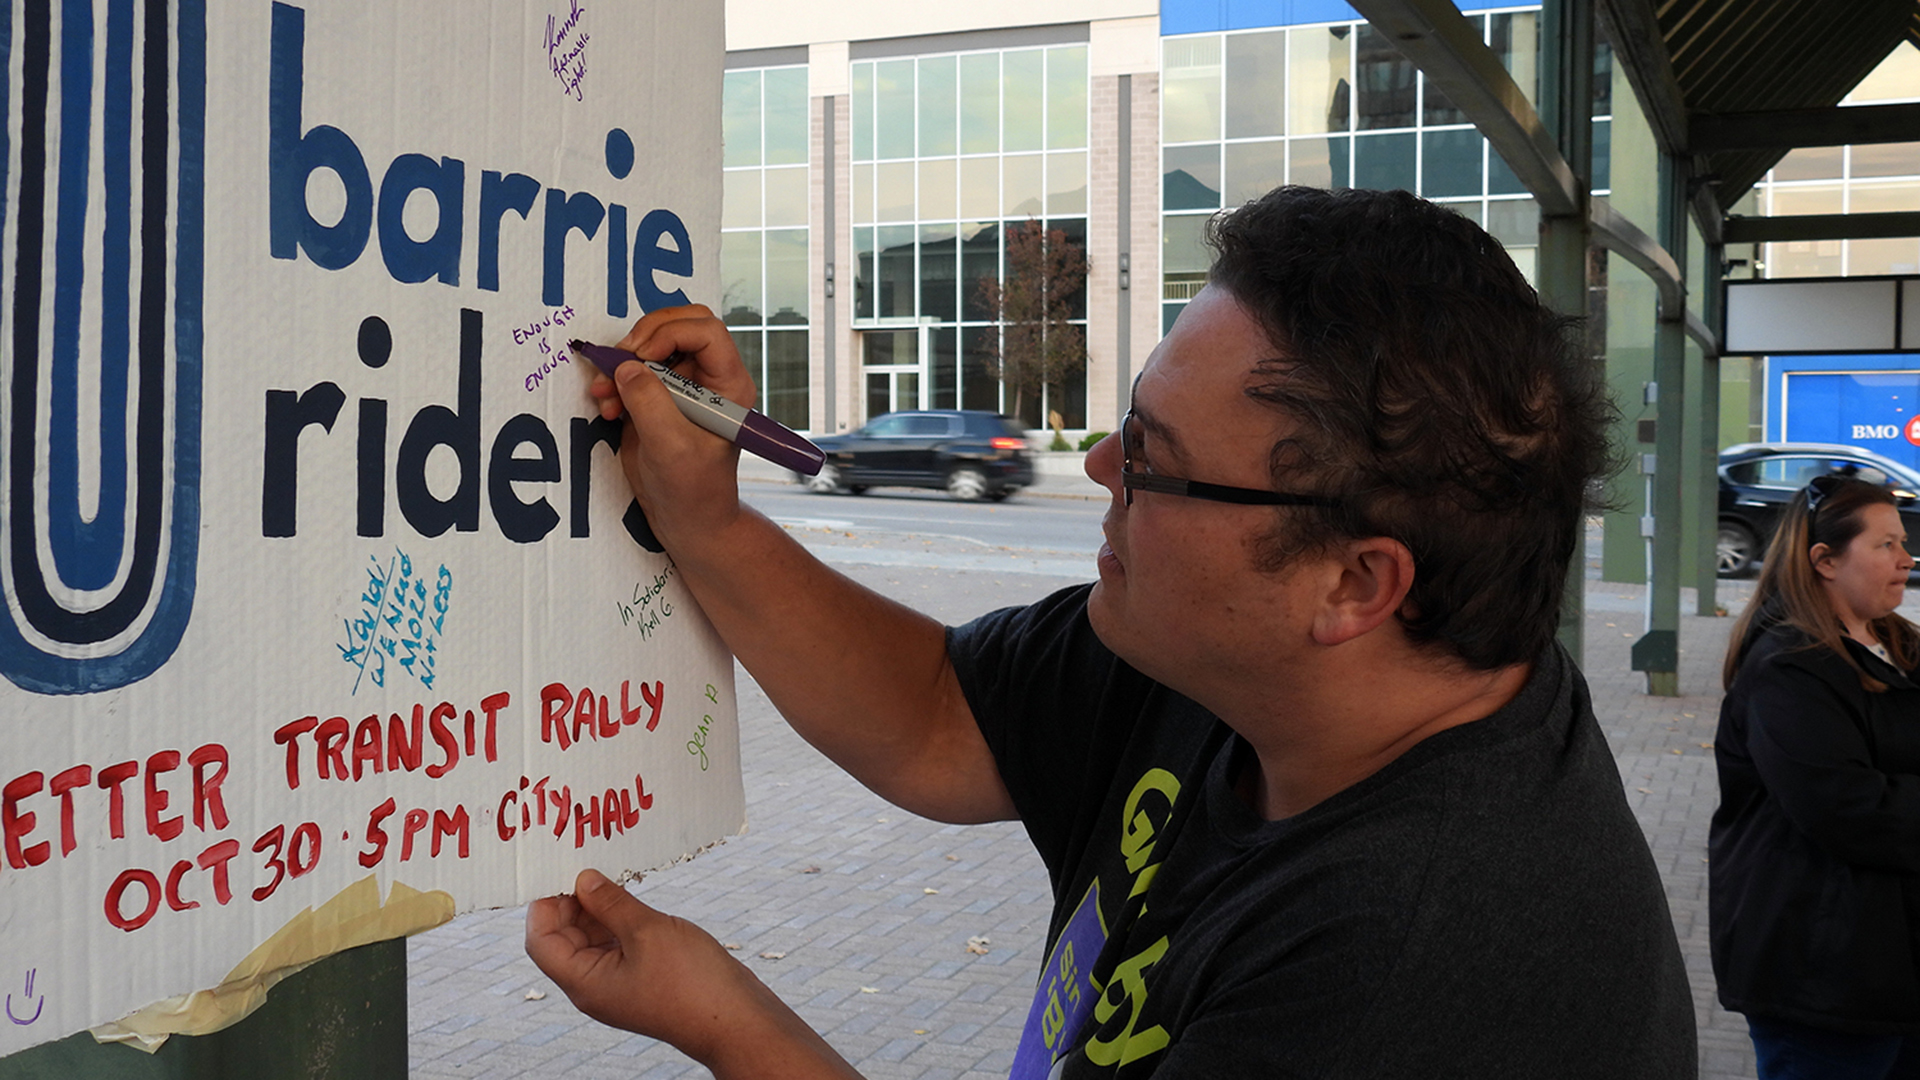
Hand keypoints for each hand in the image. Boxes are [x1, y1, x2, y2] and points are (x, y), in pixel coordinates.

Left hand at [527, 869, 851, 1074]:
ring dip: (596, 907)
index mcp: (584, 982)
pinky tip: (631, 896)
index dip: (544, 904)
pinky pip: (616, 944)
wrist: (735, 1020)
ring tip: (612, 874)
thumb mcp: (647, 930)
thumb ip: (610, 902)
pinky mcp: (641, 978)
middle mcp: (594, 986)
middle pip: (563, 939)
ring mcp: (618, 983)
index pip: (541, 941)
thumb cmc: (691, 982)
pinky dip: (617, 919)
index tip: (559, 870)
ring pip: (591, 939)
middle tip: (587, 863)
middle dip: (570, 901)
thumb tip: (583, 879)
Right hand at [584, 305, 753, 545]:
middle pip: (678, 324)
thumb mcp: (672, 447)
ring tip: (605, 393)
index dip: (670, 333)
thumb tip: (625, 367)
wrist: (686, 520)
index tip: (641, 357)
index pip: (706, 331)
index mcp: (728, 386)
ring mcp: (680, 386)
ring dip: (621, 362)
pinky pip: (632, 370)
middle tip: (620, 359)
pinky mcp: (655, 398)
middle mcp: (707, 379)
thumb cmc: (694, 489)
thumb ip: (649, 403)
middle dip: (643, 337)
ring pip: (650, 346)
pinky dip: (614, 381)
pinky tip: (606, 406)